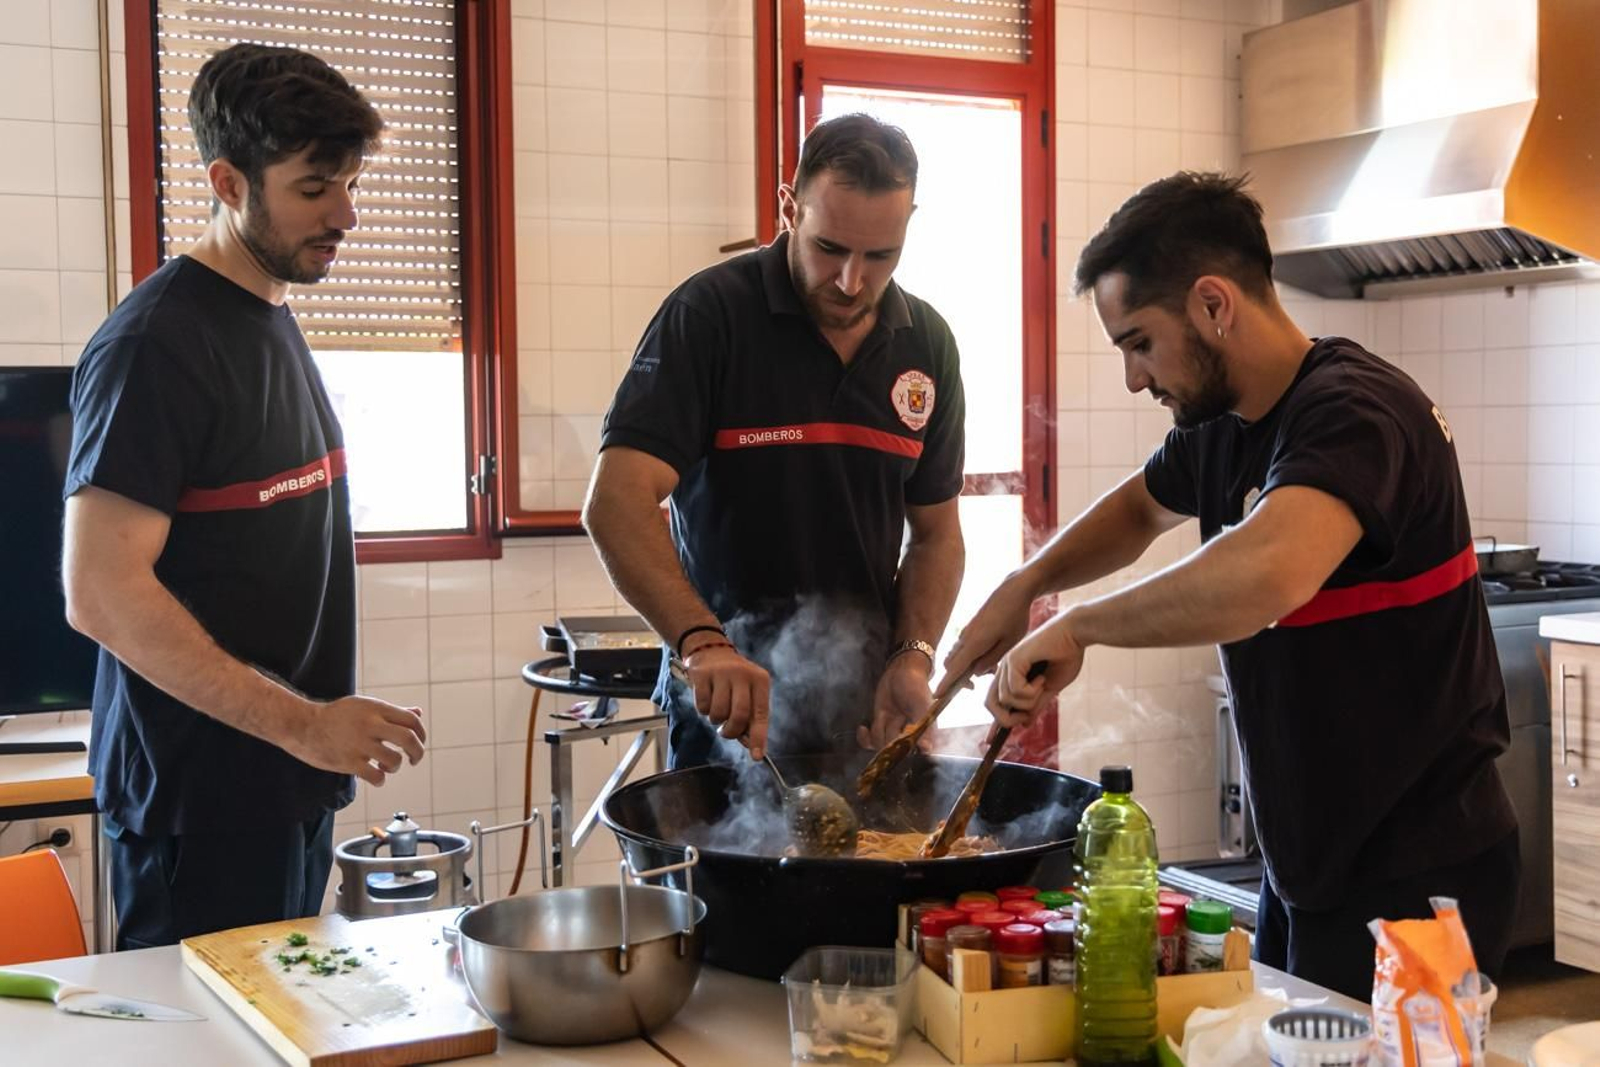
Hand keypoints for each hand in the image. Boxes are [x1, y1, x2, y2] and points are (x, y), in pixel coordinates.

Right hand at [291, 695, 426, 785]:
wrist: (303, 725)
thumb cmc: (336, 716)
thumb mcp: (365, 706)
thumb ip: (393, 711)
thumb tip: (419, 712)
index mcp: (376, 709)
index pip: (411, 720)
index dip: (421, 733)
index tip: (419, 742)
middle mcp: (371, 724)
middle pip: (409, 739)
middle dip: (417, 753)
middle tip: (413, 760)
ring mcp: (360, 744)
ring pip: (394, 760)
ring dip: (395, 767)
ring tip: (386, 766)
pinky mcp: (349, 762)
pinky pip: (376, 776)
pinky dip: (381, 779)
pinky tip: (376, 776)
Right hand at [683, 642, 770, 758]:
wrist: (710, 651)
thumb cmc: (733, 680)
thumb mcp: (748, 692)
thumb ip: (751, 717)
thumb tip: (752, 746)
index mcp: (760, 680)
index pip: (761, 713)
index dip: (759, 737)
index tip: (756, 756)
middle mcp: (743, 674)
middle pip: (740, 715)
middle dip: (731, 731)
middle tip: (725, 731)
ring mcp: (721, 673)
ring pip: (719, 713)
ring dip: (716, 719)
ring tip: (717, 709)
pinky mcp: (702, 675)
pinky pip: (703, 706)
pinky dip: (703, 710)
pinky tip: (707, 698)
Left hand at [858, 652, 933, 749]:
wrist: (901, 672)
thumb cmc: (915, 685)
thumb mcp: (921, 704)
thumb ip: (922, 725)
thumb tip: (926, 748)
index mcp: (923, 733)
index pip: (917, 754)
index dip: (906, 753)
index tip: (899, 743)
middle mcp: (909, 736)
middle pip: (896, 753)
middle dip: (890, 739)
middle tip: (892, 721)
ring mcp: (893, 732)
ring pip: (881, 746)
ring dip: (878, 731)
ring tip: (884, 715)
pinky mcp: (880, 726)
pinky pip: (870, 742)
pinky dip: (864, 738)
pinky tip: (863, 728)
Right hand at [943, 572, 1037, 682]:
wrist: (1013, 591)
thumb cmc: (1015, 617)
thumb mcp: (1009, 644)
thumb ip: (991, 660)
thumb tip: (975, 672)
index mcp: (975, 643)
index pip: (955, 669)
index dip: (946, 684)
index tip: (936, 697)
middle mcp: (966, 638)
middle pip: (950, 664)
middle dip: (956, 678)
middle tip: (975, 684)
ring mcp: (966, 632)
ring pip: (956, 655)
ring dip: (965, 667)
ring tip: (990, 668)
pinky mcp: (970, 628)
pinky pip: (962, 647)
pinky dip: (968, 657)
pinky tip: (989, 655)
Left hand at [984, 611, 1085, 728]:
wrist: (1075, 635)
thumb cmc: (1066, 656)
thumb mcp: (1051, 687)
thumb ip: (1037, 704)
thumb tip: (1025, 722)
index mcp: (1012, 675)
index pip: (996, 701)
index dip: (994, 722)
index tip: (990, 741)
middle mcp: (1005, 669)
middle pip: (991, 704)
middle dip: (1006, 718)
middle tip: (1028, 714)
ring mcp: (1007, 663)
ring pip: (1006, 699)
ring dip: (1029, 700)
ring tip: (1043, 684)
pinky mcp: (1013, 659)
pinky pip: (1014, 690)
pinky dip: (1031, 691)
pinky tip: (1042, 677)